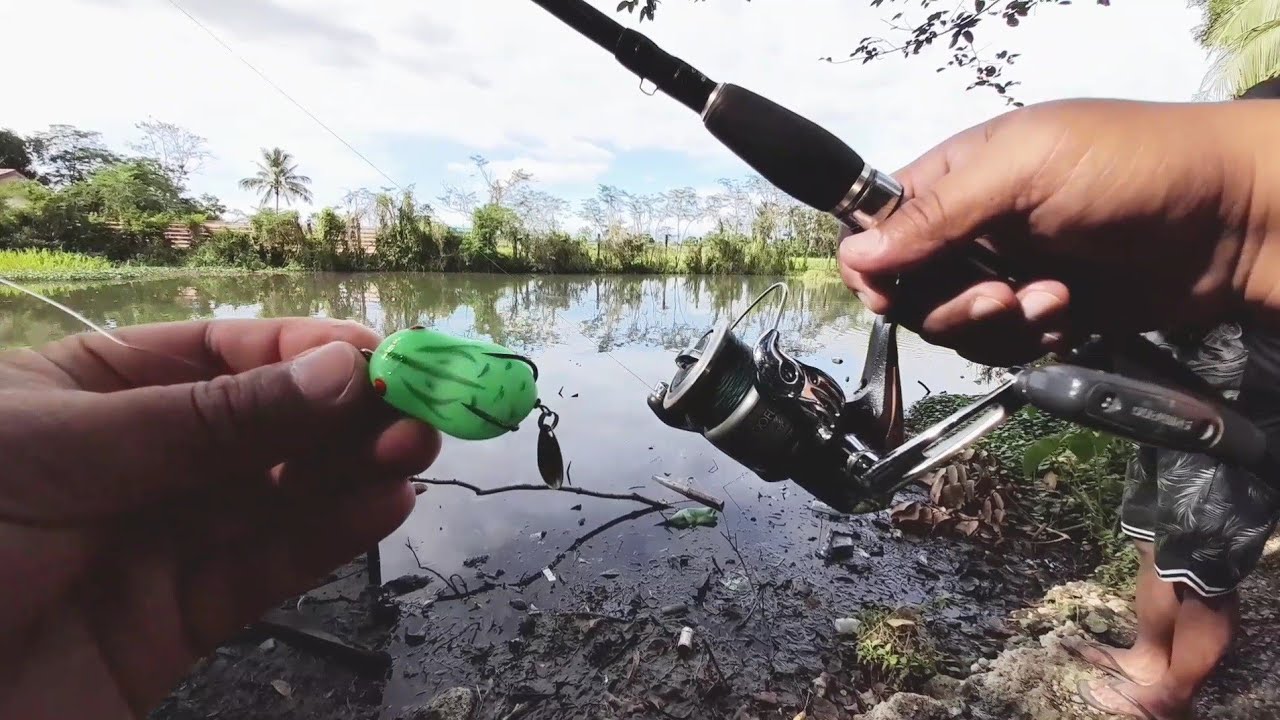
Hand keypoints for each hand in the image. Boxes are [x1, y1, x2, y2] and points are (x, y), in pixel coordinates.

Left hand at [0, 318, 440, 718]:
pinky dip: (328, 538)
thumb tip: (338, 372)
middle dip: (340, 412)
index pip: (218, 354)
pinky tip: (383, 506)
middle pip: (262, 424)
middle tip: (419, 406)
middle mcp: (135, 460)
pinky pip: (266, 567)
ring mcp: (160, 540)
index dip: (300, 351)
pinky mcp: (180, 619)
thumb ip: (213, 420)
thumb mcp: (71, 451)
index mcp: (89, 392)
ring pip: (276, 495)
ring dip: (349, 470)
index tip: (378, 357)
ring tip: (414, 449)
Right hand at [839, 98, 1279, 365]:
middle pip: (910, 288)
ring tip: (1054, 299)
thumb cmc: (1134, 168)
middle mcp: (974, 228)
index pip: (878, 224)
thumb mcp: (1026, 170)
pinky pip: (1000, 347)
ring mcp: (1008, 273)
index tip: (891, 292)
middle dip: (948, 303)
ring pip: (953, 325)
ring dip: (996, 323)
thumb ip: (937, 213)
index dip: (875, 264)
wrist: (1235, 223)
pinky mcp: (1043, 315)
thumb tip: (854, 253)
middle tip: (1000, 296)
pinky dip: (1028, 340)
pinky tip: (1069, 316)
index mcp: (960, 175)